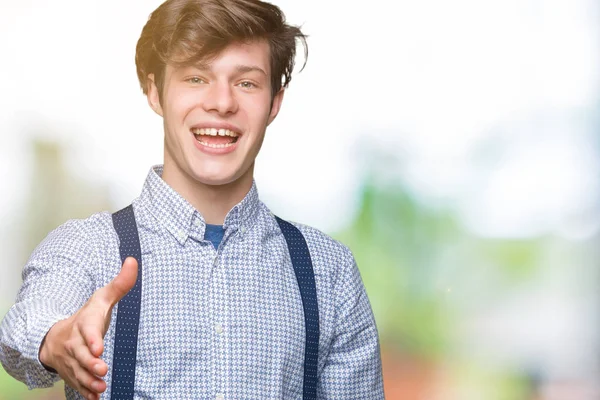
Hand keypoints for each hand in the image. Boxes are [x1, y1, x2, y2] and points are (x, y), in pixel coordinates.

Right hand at [39, 257, 137, 399]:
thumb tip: (134, 261)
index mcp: (84, 324)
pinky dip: (84, 392)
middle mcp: (75, 344)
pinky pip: (76, 384)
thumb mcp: (102, 298)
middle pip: (81, 355)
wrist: (53, 337)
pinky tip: (94, 398)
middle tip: (102, 370)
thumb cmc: (86, 316)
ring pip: (78, 372)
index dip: (92, 339)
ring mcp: (71, 360)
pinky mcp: (72, 373)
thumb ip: (120, 284)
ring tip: (101, 388)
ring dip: (89, 381)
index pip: (87, 331)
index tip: (99, 347)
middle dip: (90, 363)